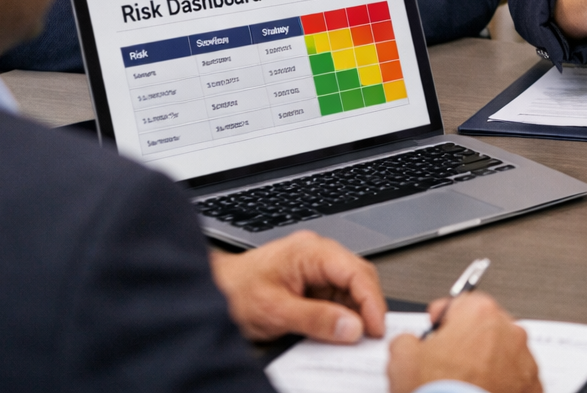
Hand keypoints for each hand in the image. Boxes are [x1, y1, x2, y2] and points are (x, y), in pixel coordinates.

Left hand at [209, 230, 385, 342]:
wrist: (209, 289)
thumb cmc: (234, 291)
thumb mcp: (276, 311)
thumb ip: (317, 319)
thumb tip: (351, 326)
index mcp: (310, 251)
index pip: (356, 272)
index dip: (372, 301)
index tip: (377, 327)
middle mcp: (316, 253)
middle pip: (358, 277)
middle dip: (367, 306)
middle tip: (370, 335)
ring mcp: (314, 265)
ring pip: (350, 287)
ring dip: (354, 311)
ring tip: (353, 335)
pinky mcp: (310, 279)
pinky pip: (336, 294)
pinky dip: (341, 313)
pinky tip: (338, 328)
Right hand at [389, 292, 541, 392]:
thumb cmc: (438, 392)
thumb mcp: (402, 360)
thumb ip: (407, 340)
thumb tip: (409, 343)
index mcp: (479, 314)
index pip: (461, 303)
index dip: (445, 318)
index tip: (438, 327)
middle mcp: (509, 332)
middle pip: (486, 327)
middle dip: (468, 341)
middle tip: (448, 362)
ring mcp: (524, 361)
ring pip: (504, 353)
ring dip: (488, 363)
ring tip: (466, 384)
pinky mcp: (533, 388)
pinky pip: (517, 380)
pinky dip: (503, 386)